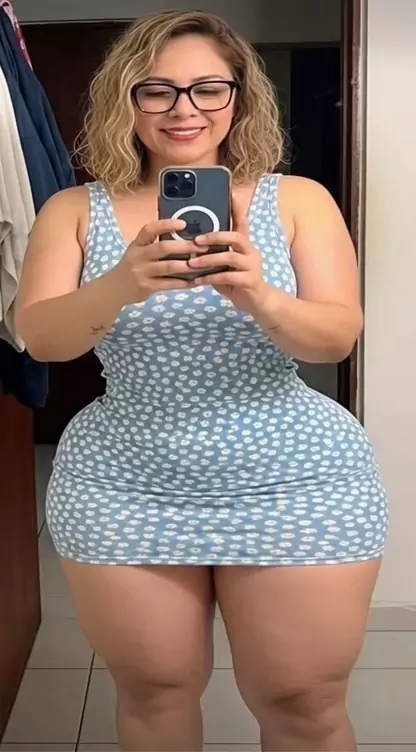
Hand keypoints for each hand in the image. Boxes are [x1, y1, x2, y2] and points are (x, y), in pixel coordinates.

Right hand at [113, 219, 208, 303]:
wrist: (114, 289)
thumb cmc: (132, 266)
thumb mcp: (138, 251)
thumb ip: (154, 244)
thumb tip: (182, 236)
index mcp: (137, 244)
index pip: (150, 229)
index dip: (166, 225)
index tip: (183, 223)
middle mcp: (138, 256)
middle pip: (163, 247)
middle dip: (185, 246)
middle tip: (203, 246)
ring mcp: (141, 272)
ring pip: (168, 267)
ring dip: (187, 265)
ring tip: (203, 264)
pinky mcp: (146, 287)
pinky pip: (168, 284)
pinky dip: (183, 283)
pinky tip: (194, 282)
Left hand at [187, 193, 270, 312]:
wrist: (256, 302)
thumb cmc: (236, 281)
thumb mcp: (224, 265)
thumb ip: (214, 253)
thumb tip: (190, 244)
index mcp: (244, 245)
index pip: (241, 222)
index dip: (237, 208)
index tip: (232, 194)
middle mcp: (250, 252)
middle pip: (236, 237)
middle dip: (215, 236)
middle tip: (196, 240)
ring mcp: (252, 266)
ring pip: (231, 257)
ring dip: (209, 260)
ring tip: (192, 263)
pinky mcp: (250, 281)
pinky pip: (229, 278)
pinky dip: (211, 278)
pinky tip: (198, 280)